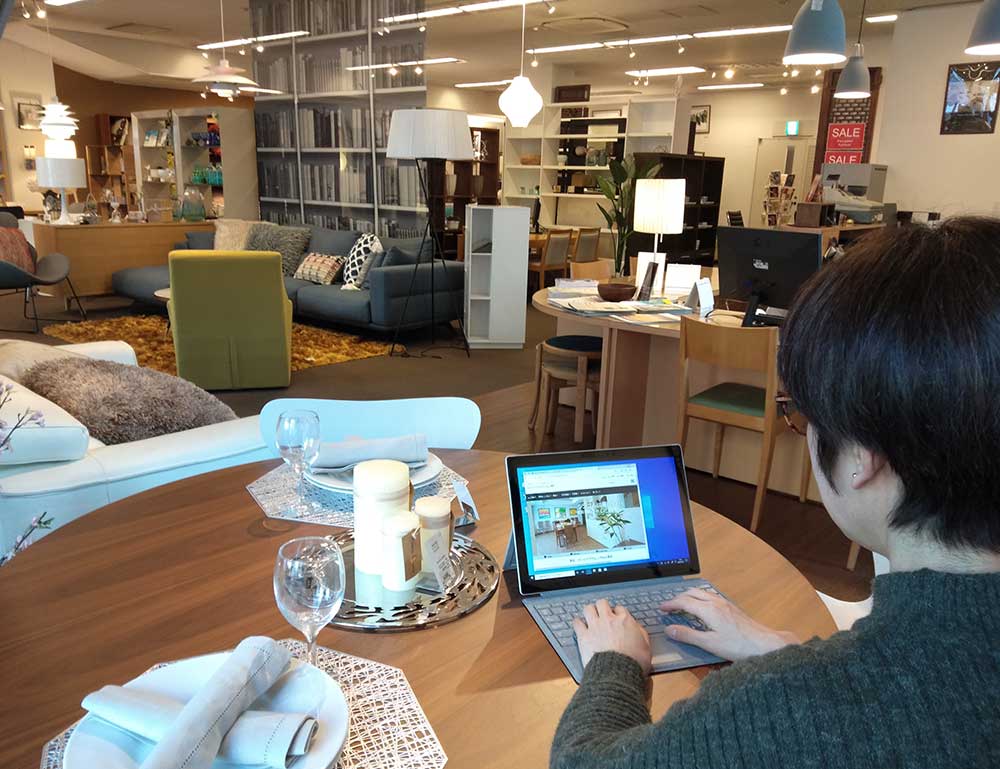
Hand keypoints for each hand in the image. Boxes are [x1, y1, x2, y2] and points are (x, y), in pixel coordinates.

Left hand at [573, 599, 651, 674]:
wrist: (618, 673)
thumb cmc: (633, 662)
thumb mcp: (646, 646)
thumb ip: (641, 633)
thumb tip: (637, 628)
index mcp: (625, 621)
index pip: (619, 608)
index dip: (618, 612)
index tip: (617, 617)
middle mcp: (608, 620)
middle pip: (602, 603)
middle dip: (602, 607)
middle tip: (602, 613)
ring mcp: (595, 627)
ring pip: (588, 608)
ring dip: (590, 611)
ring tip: (590, 616)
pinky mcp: (584, 636)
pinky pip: (577, 623)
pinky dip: (578, 623)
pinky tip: (579, 626)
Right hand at [660, 588, 798, 661]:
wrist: (764, 644)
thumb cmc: (739, 646)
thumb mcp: (710, 644)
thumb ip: (688, 635)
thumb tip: (670, 629)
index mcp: (708, 610)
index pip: (683, 602)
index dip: (670, 604)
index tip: (661, 608)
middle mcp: (716, 602)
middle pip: (691, 593)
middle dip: (678, 598)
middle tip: (669, 606)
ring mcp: (725, 603)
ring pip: (702, 592)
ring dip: (689, 596)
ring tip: (682, 604)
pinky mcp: (731, 607)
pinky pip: (710, 595)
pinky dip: (699, 597)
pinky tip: (702, 607)